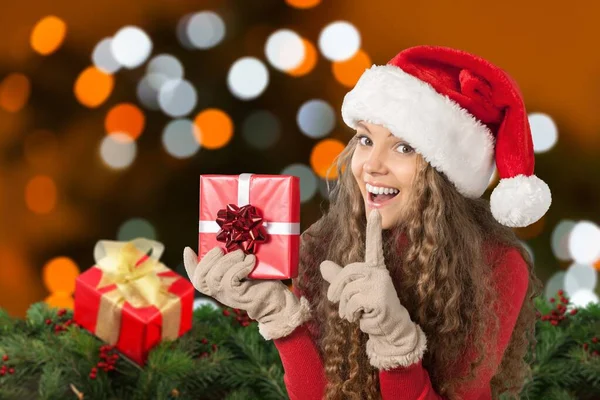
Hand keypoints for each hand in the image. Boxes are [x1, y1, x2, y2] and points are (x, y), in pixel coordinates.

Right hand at [183, 246, 311, 339]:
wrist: (277, 299)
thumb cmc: (261, 280)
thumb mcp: (243, 266)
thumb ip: (231, 259)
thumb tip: (225, 240)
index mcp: (216, 285)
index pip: (195, 277)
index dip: (189, 264)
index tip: (188, 248)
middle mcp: (218, 292)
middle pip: (201, 278)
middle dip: (209, 259)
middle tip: (222, 249)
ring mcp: (227, 296)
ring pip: (215, 277)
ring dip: (228, 261)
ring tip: (241, 254)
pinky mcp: (239, 296)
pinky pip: (231, 280)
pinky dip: (240, 267)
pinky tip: (250, 261)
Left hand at [319, 209, 426, 368]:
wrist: (389, 329)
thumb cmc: (371, 309)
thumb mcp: (353, 291)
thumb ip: (339, 278)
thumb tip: (323, 265)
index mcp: (374, 268)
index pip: (374, 246)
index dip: (374, 230)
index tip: (375, 211)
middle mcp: (379, 272)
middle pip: (346, 273)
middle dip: (336, 291)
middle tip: (337, 303)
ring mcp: (380, 284)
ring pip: (347, 291)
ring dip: (344, 308)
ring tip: (356, 314)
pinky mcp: (378, 297)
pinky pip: (352, 303)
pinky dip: (351, 314)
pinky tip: (362, 318)